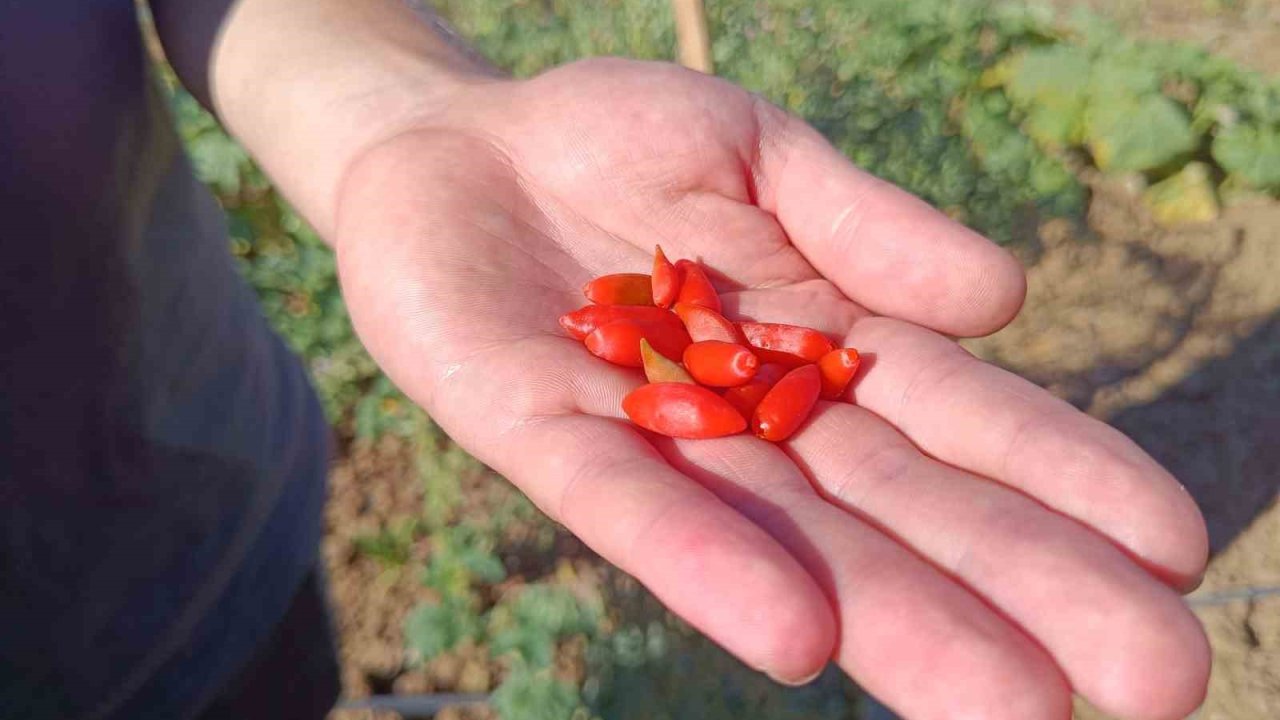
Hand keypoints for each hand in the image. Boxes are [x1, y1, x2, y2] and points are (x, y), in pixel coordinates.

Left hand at [331, 59, 1207, 719]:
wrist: (455, 147)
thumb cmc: (616, 143)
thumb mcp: (760, 152)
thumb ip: (867, 223)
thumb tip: (1005, 302)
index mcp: (825, 348)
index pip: (961, 423)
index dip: (1062, 480)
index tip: (1173, 547)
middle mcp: (757, 419)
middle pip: (900, 512)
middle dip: (1022, 590)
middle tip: (1156, 682)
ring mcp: (656, 437)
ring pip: (791, 541)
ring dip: (896, 622)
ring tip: (1012, 705)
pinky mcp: (545, 438)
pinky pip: (631, 508)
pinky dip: (709, 568)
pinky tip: (794, 635)